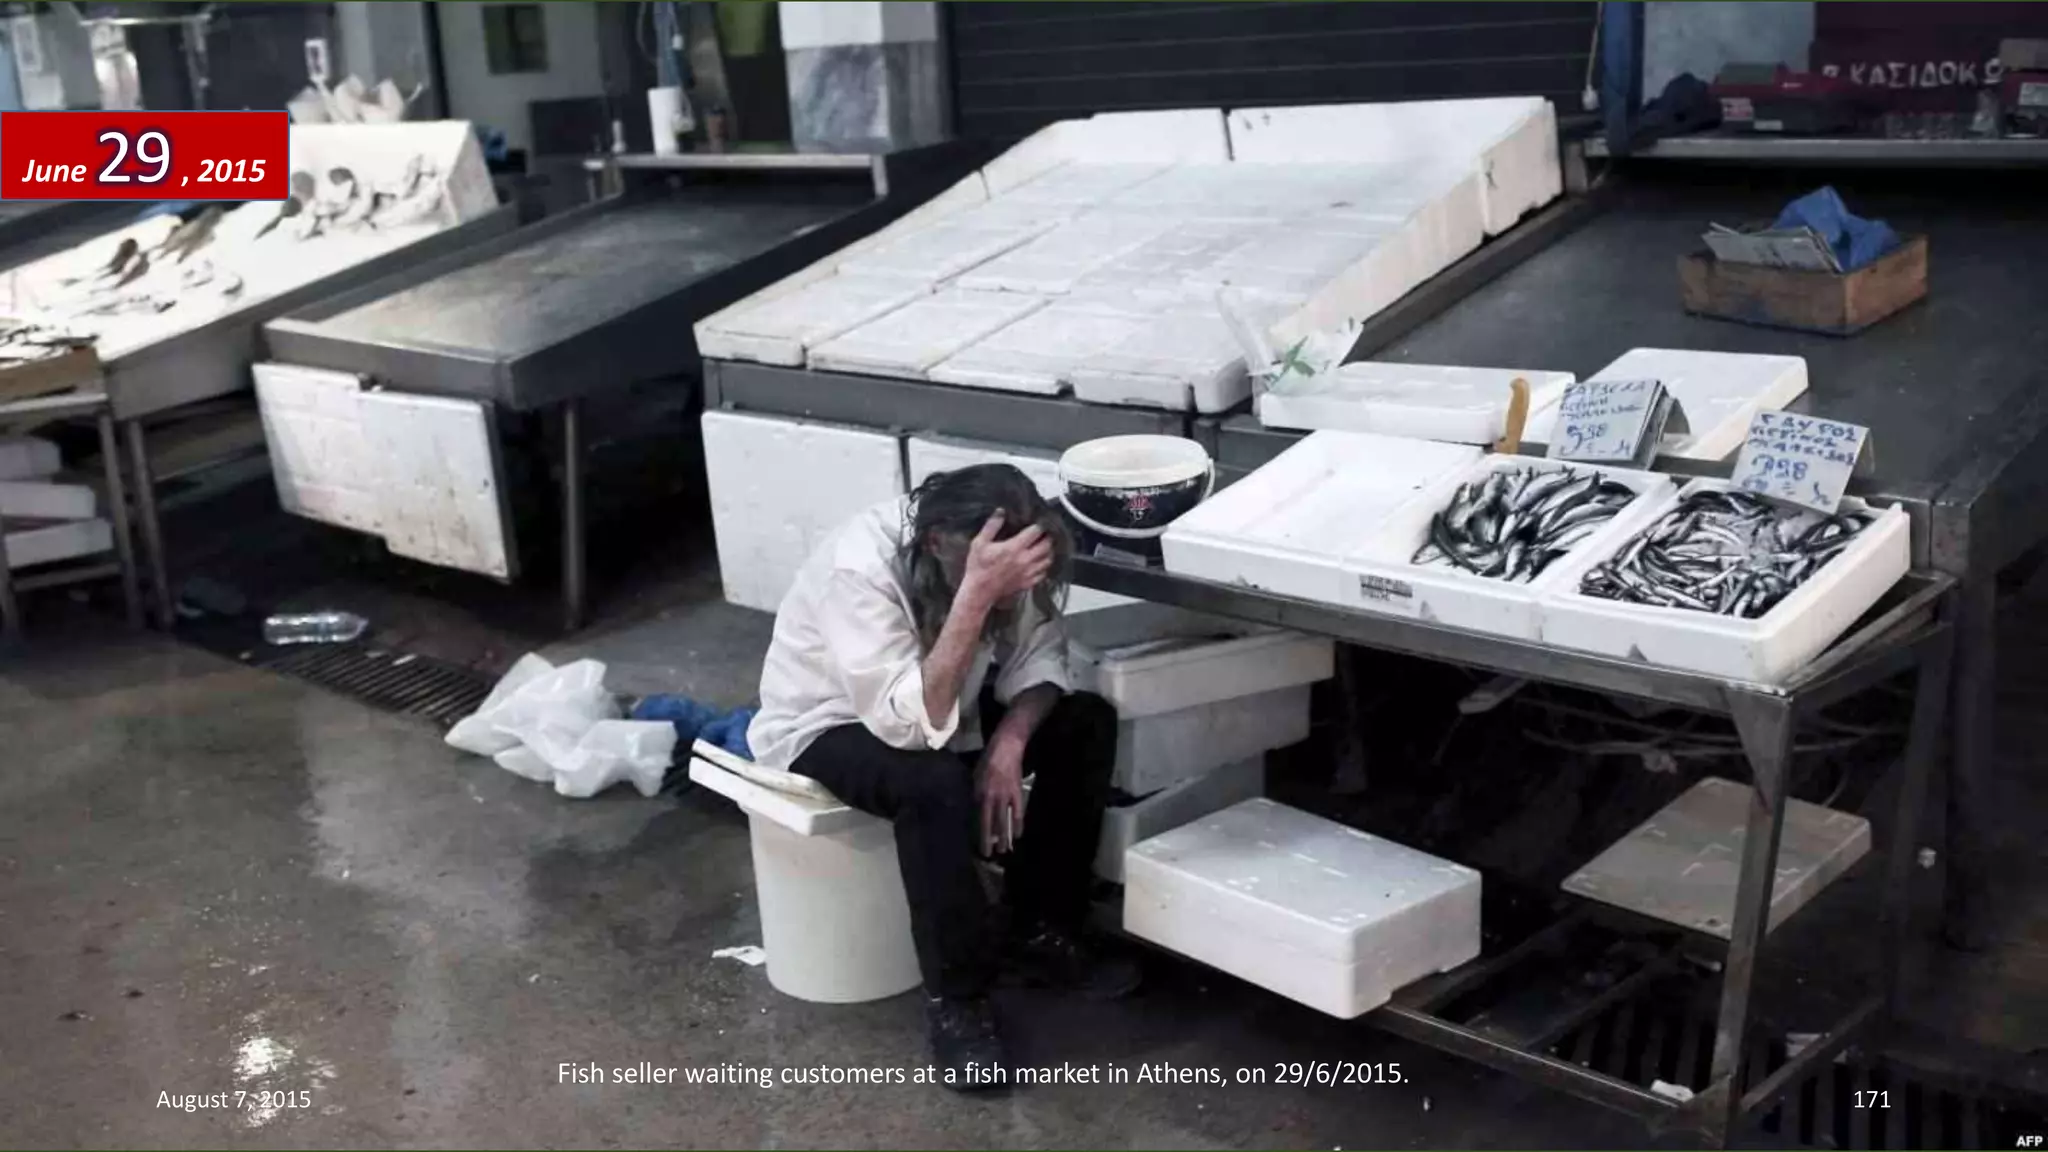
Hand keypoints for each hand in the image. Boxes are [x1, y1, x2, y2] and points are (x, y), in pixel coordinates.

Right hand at [961, 511, 1052, 607]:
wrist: (979, 592)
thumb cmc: (978, 568)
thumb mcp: (979, 543)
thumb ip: (991, 526)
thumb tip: (1001, 512)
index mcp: (1014, 548)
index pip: (1035, 532)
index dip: (1039, 525)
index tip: (1039, 522)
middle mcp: (1025, 560)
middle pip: (1046, 545)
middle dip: (1047, 537)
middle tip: (1045, 533)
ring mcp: (1028, 572)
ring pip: (1048, 559)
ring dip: (1048, 552)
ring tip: (1044, 546)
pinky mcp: (1028, 583)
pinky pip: (1043, 573)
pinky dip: (1044, 567)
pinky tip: (1040, 563)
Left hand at [977, 739, 1027, 855]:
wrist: (1006, 748)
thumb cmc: (988, 760)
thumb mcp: (976, 776)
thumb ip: (976, 793)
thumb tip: (976, 809)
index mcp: (981, 793)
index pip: (979, 818)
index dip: (980, 833)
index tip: (979, 844)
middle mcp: (993, 798)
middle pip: (991, 823)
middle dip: (990, 839)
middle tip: (989, 854)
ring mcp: (1006, 796)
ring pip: (1005, 821)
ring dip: (1004, 836)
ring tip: (1003, 849)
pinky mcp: (1018, 793)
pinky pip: (1018, 812)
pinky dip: (1018, 824)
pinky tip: (1018, 834)